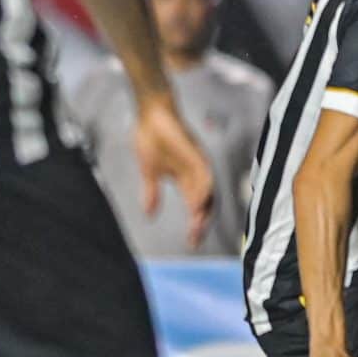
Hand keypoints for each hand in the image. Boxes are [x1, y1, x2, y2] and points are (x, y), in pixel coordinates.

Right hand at [133, 96, 214, 248]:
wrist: (151, 113)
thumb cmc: (152, 139)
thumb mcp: (149, 173)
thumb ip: (151, 194)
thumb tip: (149, 215)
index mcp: (187, 180)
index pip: (196, 206)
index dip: (195, 224)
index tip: (191, 242)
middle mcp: (197, 174)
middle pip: (206, 202)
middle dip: (202, 222)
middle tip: (195, 240)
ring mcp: (198, 163)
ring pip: (208, 191)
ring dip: (204, 209)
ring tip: (197, 227)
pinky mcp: (196, 153)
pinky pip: (204, 174)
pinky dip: (203, 190)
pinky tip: (198, 203)